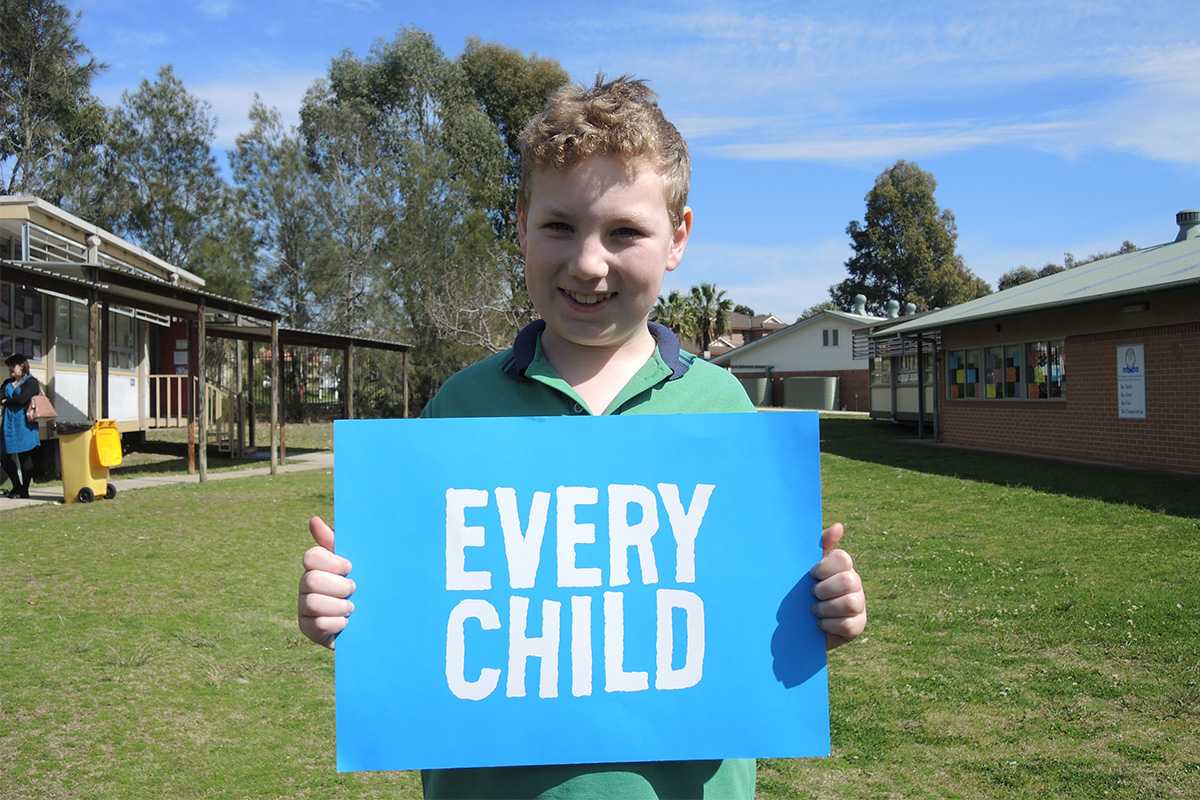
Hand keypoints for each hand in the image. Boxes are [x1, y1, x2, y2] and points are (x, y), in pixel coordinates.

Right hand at [297, 516, 355, 648]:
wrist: (373, 620)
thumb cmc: (365, 583)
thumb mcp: (358, 561)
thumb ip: (338, 542)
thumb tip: (313, 520)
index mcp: (317, 565)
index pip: (311, 556)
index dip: (331, 562)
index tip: (350, 567)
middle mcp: (306, 584)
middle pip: (311, 580)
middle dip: (338, 587)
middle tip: (354, 590)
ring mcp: (304, 607)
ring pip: (313, 603)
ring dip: (339, 606)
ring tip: (352, 608)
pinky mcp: (308, 628)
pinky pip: (317, 625)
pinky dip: (337, 624)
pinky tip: (346, 623)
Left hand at [812, 522, 865, 650]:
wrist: (799, 623)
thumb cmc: (803, 588)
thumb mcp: (806, 566)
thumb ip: (819, 545)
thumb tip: (839, 526)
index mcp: (842, 566)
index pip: (843, 558)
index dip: (825, 567)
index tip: (811, 574)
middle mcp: (855, 582)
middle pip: (848, 581)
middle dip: (825, 590)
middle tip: (812, 594)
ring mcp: (859, 604)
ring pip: (850, 603)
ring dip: (826, 608)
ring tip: (814, 610)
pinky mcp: (858, 625)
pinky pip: (849, 625)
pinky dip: (830, 625)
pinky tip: (820, 623)